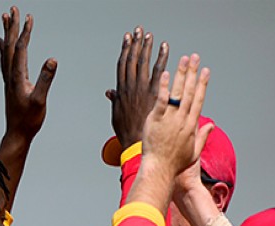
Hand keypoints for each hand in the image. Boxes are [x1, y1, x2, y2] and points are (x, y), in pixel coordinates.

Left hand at [0, 7, 56, 144]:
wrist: (17, 134)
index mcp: (17, 76)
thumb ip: (45, 80)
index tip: (28, 17)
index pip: (20, 48)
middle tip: (13, 9)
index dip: (24, 32)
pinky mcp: (10, 83)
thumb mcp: (40, 101)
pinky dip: (3, 48)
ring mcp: (9, 78)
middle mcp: (10, 74)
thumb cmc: (29, 120)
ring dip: (6, 33)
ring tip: (5, 18)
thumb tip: (52, 60)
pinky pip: (4, 60)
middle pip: (10, 44)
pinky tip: (0, 42)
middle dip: (11, 26)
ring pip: (6, 50)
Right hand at [107, 26, 168, 146]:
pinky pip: (159, 72)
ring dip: (147, 47)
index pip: (122, 65)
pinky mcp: (154, 94)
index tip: (128, 39)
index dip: (125, 50)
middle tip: (138, 31)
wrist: (137, 146)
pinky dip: (161, 58)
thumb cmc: (128, 134)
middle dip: (135, 44)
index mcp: (121, 91)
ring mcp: (142, 90)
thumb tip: (110, 92)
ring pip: (144, 63)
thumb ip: (115, 101)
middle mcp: (131, 88)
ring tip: (150, 36)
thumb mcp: (117, 116)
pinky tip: (165, 48)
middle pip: (132, 60)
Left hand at [141, 54, 208, 179]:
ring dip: (181, 74)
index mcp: (191, 125)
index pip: (199, 100)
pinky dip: (164, 87)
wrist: (159, 170)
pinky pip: (161, 101)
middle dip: (193, 73)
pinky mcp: (156, 120)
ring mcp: (170, 119)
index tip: (206, 71)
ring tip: (184, 59)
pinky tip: (166, 74)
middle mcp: (182, 120)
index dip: (203, 84)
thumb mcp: (194, 152)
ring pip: (178, 93)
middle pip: (190, 92)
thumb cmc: (175, 164)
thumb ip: (203, 137)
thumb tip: (211, 126)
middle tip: (196, 57)